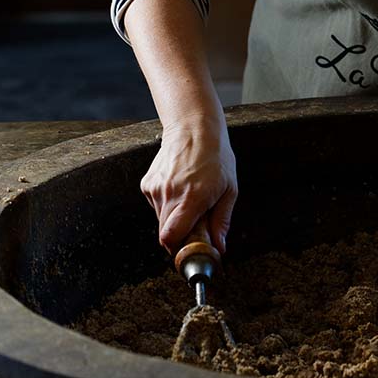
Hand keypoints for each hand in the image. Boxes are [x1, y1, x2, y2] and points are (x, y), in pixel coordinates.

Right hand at [140, 119, 237, 255]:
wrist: (193, 127)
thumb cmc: (216, 156)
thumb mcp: (230, 189)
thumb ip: (222, 221)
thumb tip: (219, 247)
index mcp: (192, 198)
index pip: (171, 238)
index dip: (179, 249)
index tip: (191, 248)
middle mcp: (169, 194)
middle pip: (165, 234)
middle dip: (180, 236)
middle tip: (196, 225)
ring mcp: (155, 189)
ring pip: (160, 220)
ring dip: (174, 219)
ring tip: (189, 199)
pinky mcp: (147, 184)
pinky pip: (155, 205)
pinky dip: (166, 204)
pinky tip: (179, 188)